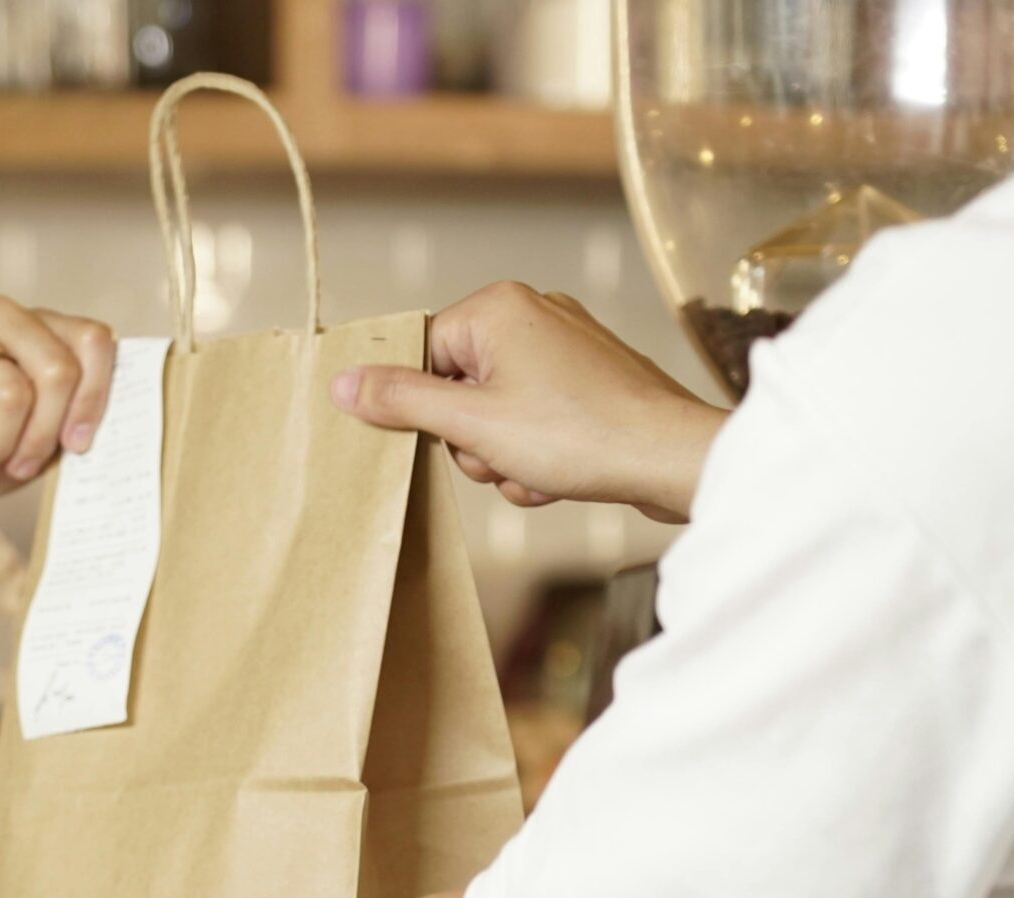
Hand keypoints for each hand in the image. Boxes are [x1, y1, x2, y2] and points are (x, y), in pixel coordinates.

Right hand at [0, 297, 116, 506]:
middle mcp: (1, 315)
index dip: (94, 397)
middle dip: (44, 433)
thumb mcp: (40, 444)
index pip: (93, 339)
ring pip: (10, 389)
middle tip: (20, 464)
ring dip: (1, 444)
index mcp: (39, 328)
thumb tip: (123, 417)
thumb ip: (74, 421)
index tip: (77, 445)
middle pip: (57, 367)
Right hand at [334, 282, 726, 523]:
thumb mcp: (473, 424)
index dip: (427, 408)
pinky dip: (534, 455)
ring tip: (534, 469)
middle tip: (500, 456)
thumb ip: (402, 401)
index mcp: (497, 307)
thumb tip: (342, 382)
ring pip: (492, 413)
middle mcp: (531, 313)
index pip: (421, 354)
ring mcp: (563, 346)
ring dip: (501, 456)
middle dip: (471, 440)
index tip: (449, 437)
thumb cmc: (582, 435)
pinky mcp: (587, 379)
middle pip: (455, 388)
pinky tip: (556, 474)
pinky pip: (531, 420)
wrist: (670, 459)